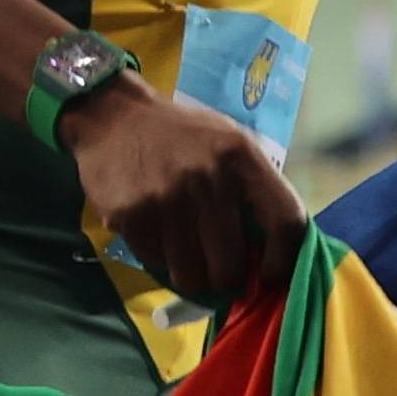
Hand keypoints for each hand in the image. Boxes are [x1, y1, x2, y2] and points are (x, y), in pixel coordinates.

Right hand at [61, 81, 303, 308]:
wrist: (111, 116)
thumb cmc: (180, 134)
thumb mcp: (228, 142)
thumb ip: (254, 187)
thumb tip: (272, 249)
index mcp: (240, 155)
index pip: (284, 220)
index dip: (284, 259)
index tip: (270, 273)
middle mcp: (206, 177)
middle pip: (231, 264)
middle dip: (227, 279)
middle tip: (219, 273)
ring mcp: (166, 198)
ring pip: (191, 275)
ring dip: (191, 274)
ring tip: (185, 255)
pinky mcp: (131, 215)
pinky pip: (155, 262)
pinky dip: (158, 258)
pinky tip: (155, 234)